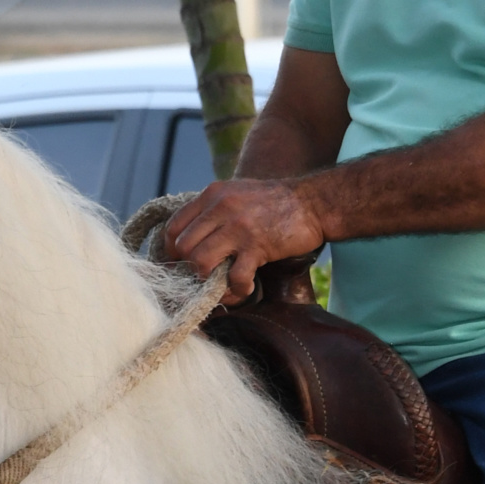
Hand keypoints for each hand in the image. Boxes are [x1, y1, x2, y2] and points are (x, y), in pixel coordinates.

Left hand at [161, 178, 328, 300]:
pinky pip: (234, 278)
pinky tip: (245, 289)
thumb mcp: (237, 193)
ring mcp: (238, 227)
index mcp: (212, 195)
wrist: (313, 203)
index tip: (179, 263)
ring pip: (200, 262)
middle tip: (202, 278)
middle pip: (182, 247)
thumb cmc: (274, 202)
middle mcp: (221, 208)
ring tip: (220, 284)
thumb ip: (213, 210)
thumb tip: (189, 239)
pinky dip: (237, 291)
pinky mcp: (257, 247)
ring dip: (207, 280)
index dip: (171, 251)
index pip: (174, 226)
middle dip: (188, 268)